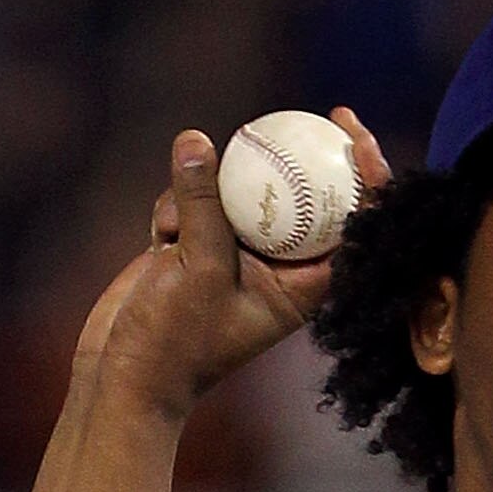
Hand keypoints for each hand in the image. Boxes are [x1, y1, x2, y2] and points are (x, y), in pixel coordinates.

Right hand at [74, 107, 396, 418]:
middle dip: (293, 156)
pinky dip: (174, 209)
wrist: (126, 375)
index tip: (352, 132)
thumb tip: (195, 140)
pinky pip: (193, 200)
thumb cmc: (176, 342)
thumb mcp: (198, 268)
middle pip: (300, 195)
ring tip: (178, 234)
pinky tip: (158, 241)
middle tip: (299, 116)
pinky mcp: (197, 245)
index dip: (366, 174)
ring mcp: (237, 254)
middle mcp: (279, 267)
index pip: (352, 223)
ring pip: (236, 191)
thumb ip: (203, 203)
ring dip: (203, 196)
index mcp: (305, 286)